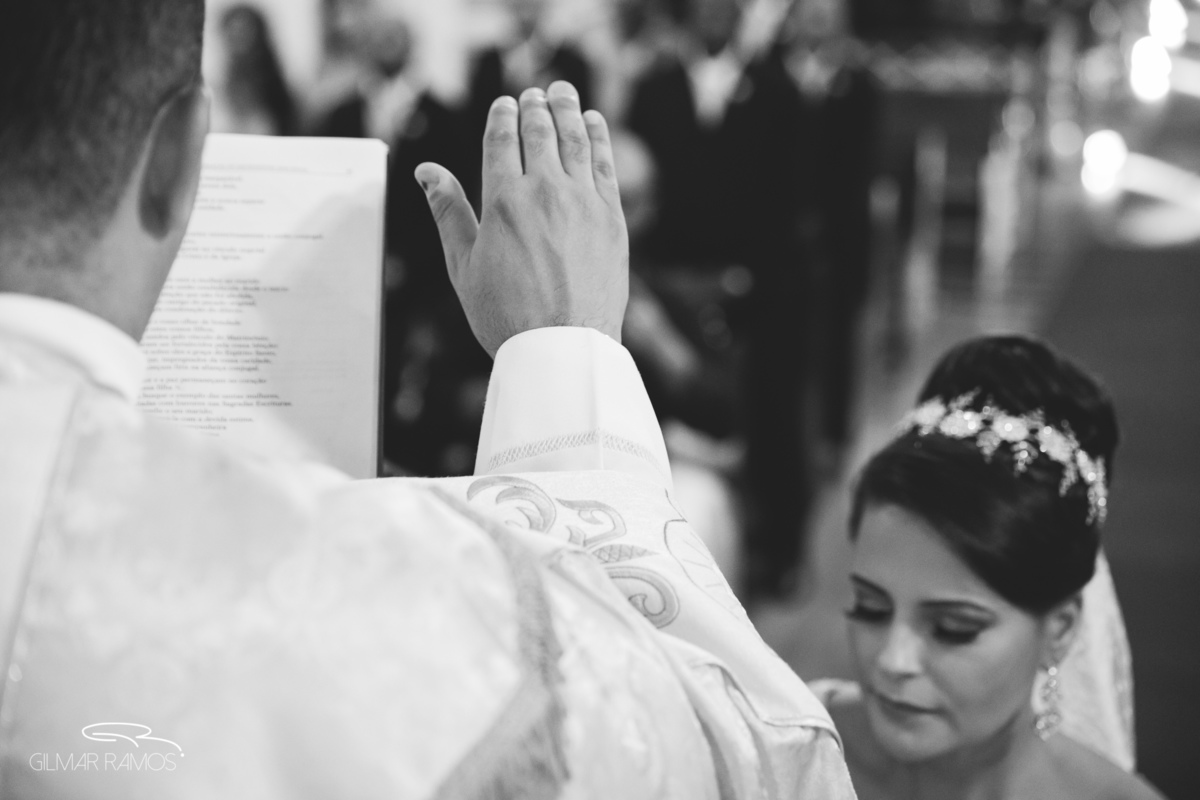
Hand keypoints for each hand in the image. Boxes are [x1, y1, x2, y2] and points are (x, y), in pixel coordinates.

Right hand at [415, 81, 627, 357]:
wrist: (563, 348)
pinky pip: (605, 165)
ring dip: (568, 111)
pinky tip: (594, 123)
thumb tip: (426, 171)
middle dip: (536, 107)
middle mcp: (545, 192)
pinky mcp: (612, 218)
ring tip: (563, 93)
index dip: (503, 116)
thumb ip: (448, 212)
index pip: (502, 140)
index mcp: (503, 201)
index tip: (505, 104)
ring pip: (575, 140)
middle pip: (541, 132)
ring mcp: (583, 203)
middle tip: (535, 94)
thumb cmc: (507, 315)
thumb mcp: (463, 266)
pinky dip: (598, 138)